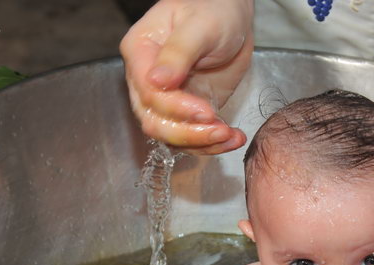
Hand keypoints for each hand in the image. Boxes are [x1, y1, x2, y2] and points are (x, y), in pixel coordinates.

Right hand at [119, 0, 253, 154]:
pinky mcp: (188, 110)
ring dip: (203, 142)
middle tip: (219, 129)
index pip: (148, 93)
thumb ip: (179, 52)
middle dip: (188, 132)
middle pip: (154, 121)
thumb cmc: (213, 8)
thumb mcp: (200, 25)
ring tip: (231, 136)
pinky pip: (193, 136)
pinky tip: (233, 137)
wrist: (232, 14)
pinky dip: (212, 143)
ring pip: (172, 135)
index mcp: (141, 52)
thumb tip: (157, 81)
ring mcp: (168, 99)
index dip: (176, 108)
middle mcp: (147, 80)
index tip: (206, 111)